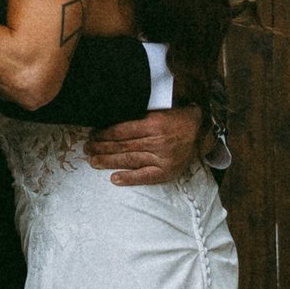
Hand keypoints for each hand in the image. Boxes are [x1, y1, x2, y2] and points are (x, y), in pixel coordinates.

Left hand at [85, 105, 203, 187]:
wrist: (201, 130)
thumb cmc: (177, 117)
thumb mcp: (159, 109)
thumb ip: (139, 113)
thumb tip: (113, 115)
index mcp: (154, 123)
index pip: (122, 130)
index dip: (105, 133)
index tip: (93, 135)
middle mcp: (157, 141)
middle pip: (123, 146)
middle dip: (102, 147)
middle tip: (87, 149)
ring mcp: (162, 158)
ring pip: (130, 160)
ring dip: (109, 162)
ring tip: (93, 162)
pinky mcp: (167, 171)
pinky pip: (145, 176)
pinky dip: (129, 178)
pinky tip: (114, 179)